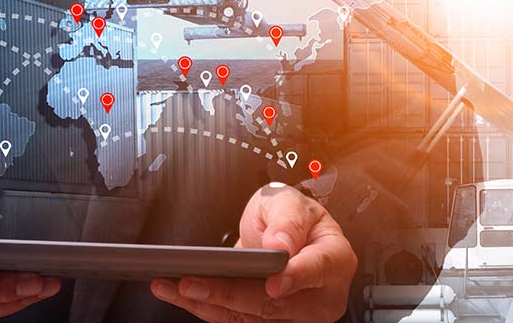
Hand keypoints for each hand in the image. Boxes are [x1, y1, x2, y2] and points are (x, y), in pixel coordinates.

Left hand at [152, 182, 356, 322]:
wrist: (282, 236)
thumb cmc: (291, 217)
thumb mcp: (289, 201)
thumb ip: (287, 219)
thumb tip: (281, 245)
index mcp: (335, 258)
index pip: (318, 269)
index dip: (295, 277)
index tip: (273, 282)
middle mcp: (322, 295)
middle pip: (278, 304)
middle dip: (231, 295)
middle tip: (194, 281)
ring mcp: (297, 315)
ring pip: (252, 318)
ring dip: (209, 303)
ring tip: (176, 286)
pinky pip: (237, 321)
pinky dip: (207, 307)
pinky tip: (180, 293)